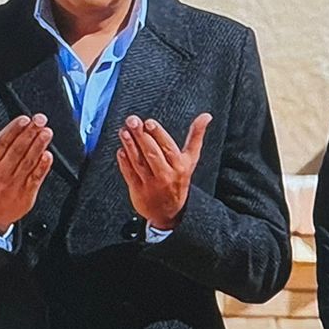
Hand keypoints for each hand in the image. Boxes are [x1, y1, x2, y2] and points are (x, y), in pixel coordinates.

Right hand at [0, 109, 53, 235]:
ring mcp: (14, 183)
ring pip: (27, 162)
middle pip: (16, 151)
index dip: (13, 130)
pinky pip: (35, 179)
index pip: (1, 143)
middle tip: (41, 120)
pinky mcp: (26, 193)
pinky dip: (42, 167)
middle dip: (29, 134)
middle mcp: (0, 172)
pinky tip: (48, 156)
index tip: (24, 119)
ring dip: (38, 146)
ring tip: (47, 132)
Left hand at [115, 113, 211, 230]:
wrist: (170, 212)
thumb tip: (207, 115)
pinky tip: (121, 150)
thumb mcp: (190, 159)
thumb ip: (196, 136)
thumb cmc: (179, 179)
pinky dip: (124, 162)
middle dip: (141, 136)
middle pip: (152, 153)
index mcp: (181, 166)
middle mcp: (167, 175)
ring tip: (124, 131)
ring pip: (140, 162)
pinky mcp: (139, 191)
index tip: (149, 122)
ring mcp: (152, 184)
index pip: (168, 148)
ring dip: (130, 145)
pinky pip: (130, 174)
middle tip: (132, 121)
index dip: (158, 134)